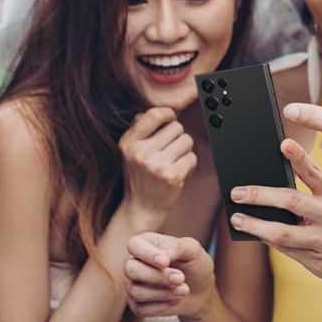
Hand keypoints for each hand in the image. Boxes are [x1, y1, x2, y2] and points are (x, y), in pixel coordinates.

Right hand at [119, 107, 197, 224]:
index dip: (168, 114)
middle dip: (178, 137)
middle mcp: (141, 153)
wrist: (141, 209)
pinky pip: (192, 157)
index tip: (170, 121)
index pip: (154, 115)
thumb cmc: (138, 178)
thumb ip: (139, 129)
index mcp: (128, 143)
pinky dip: (189, 164)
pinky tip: (178, 172)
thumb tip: (159, 112)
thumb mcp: (129, 152)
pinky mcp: (172, 176)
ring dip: (185, 150)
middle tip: (170, 151)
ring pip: (187, 140)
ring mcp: (156, 165)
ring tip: (173, 162)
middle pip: (176, 127)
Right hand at [124, 233, 216, 318]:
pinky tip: (175, 299)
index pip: (134, 245)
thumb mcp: (192, 250)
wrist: (201, 290)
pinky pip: (142, 309)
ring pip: (137, 291)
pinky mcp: (137, 305)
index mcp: (145, 243)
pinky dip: (162, 306)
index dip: (147, 254)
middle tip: (180, 278)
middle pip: (131, 270)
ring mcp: (133, 284)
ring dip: (164, 293)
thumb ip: (176, 246)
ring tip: (184, 290)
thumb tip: (161, 257)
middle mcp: (134, 262)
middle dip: (158, 276)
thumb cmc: (194, 264)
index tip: (166, 262)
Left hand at [229, 138, 321, 286]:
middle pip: (290, 201)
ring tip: (238, 218)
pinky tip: (257, 234)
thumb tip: (281, 174)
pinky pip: (288, 251)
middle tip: (236, 193)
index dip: (299, 157)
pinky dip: (269, 241)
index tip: (283, 144)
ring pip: (283, 232)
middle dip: (259, 195)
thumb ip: (318, 185)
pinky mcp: (320, 263)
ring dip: (256, 225)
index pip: (315, 172)